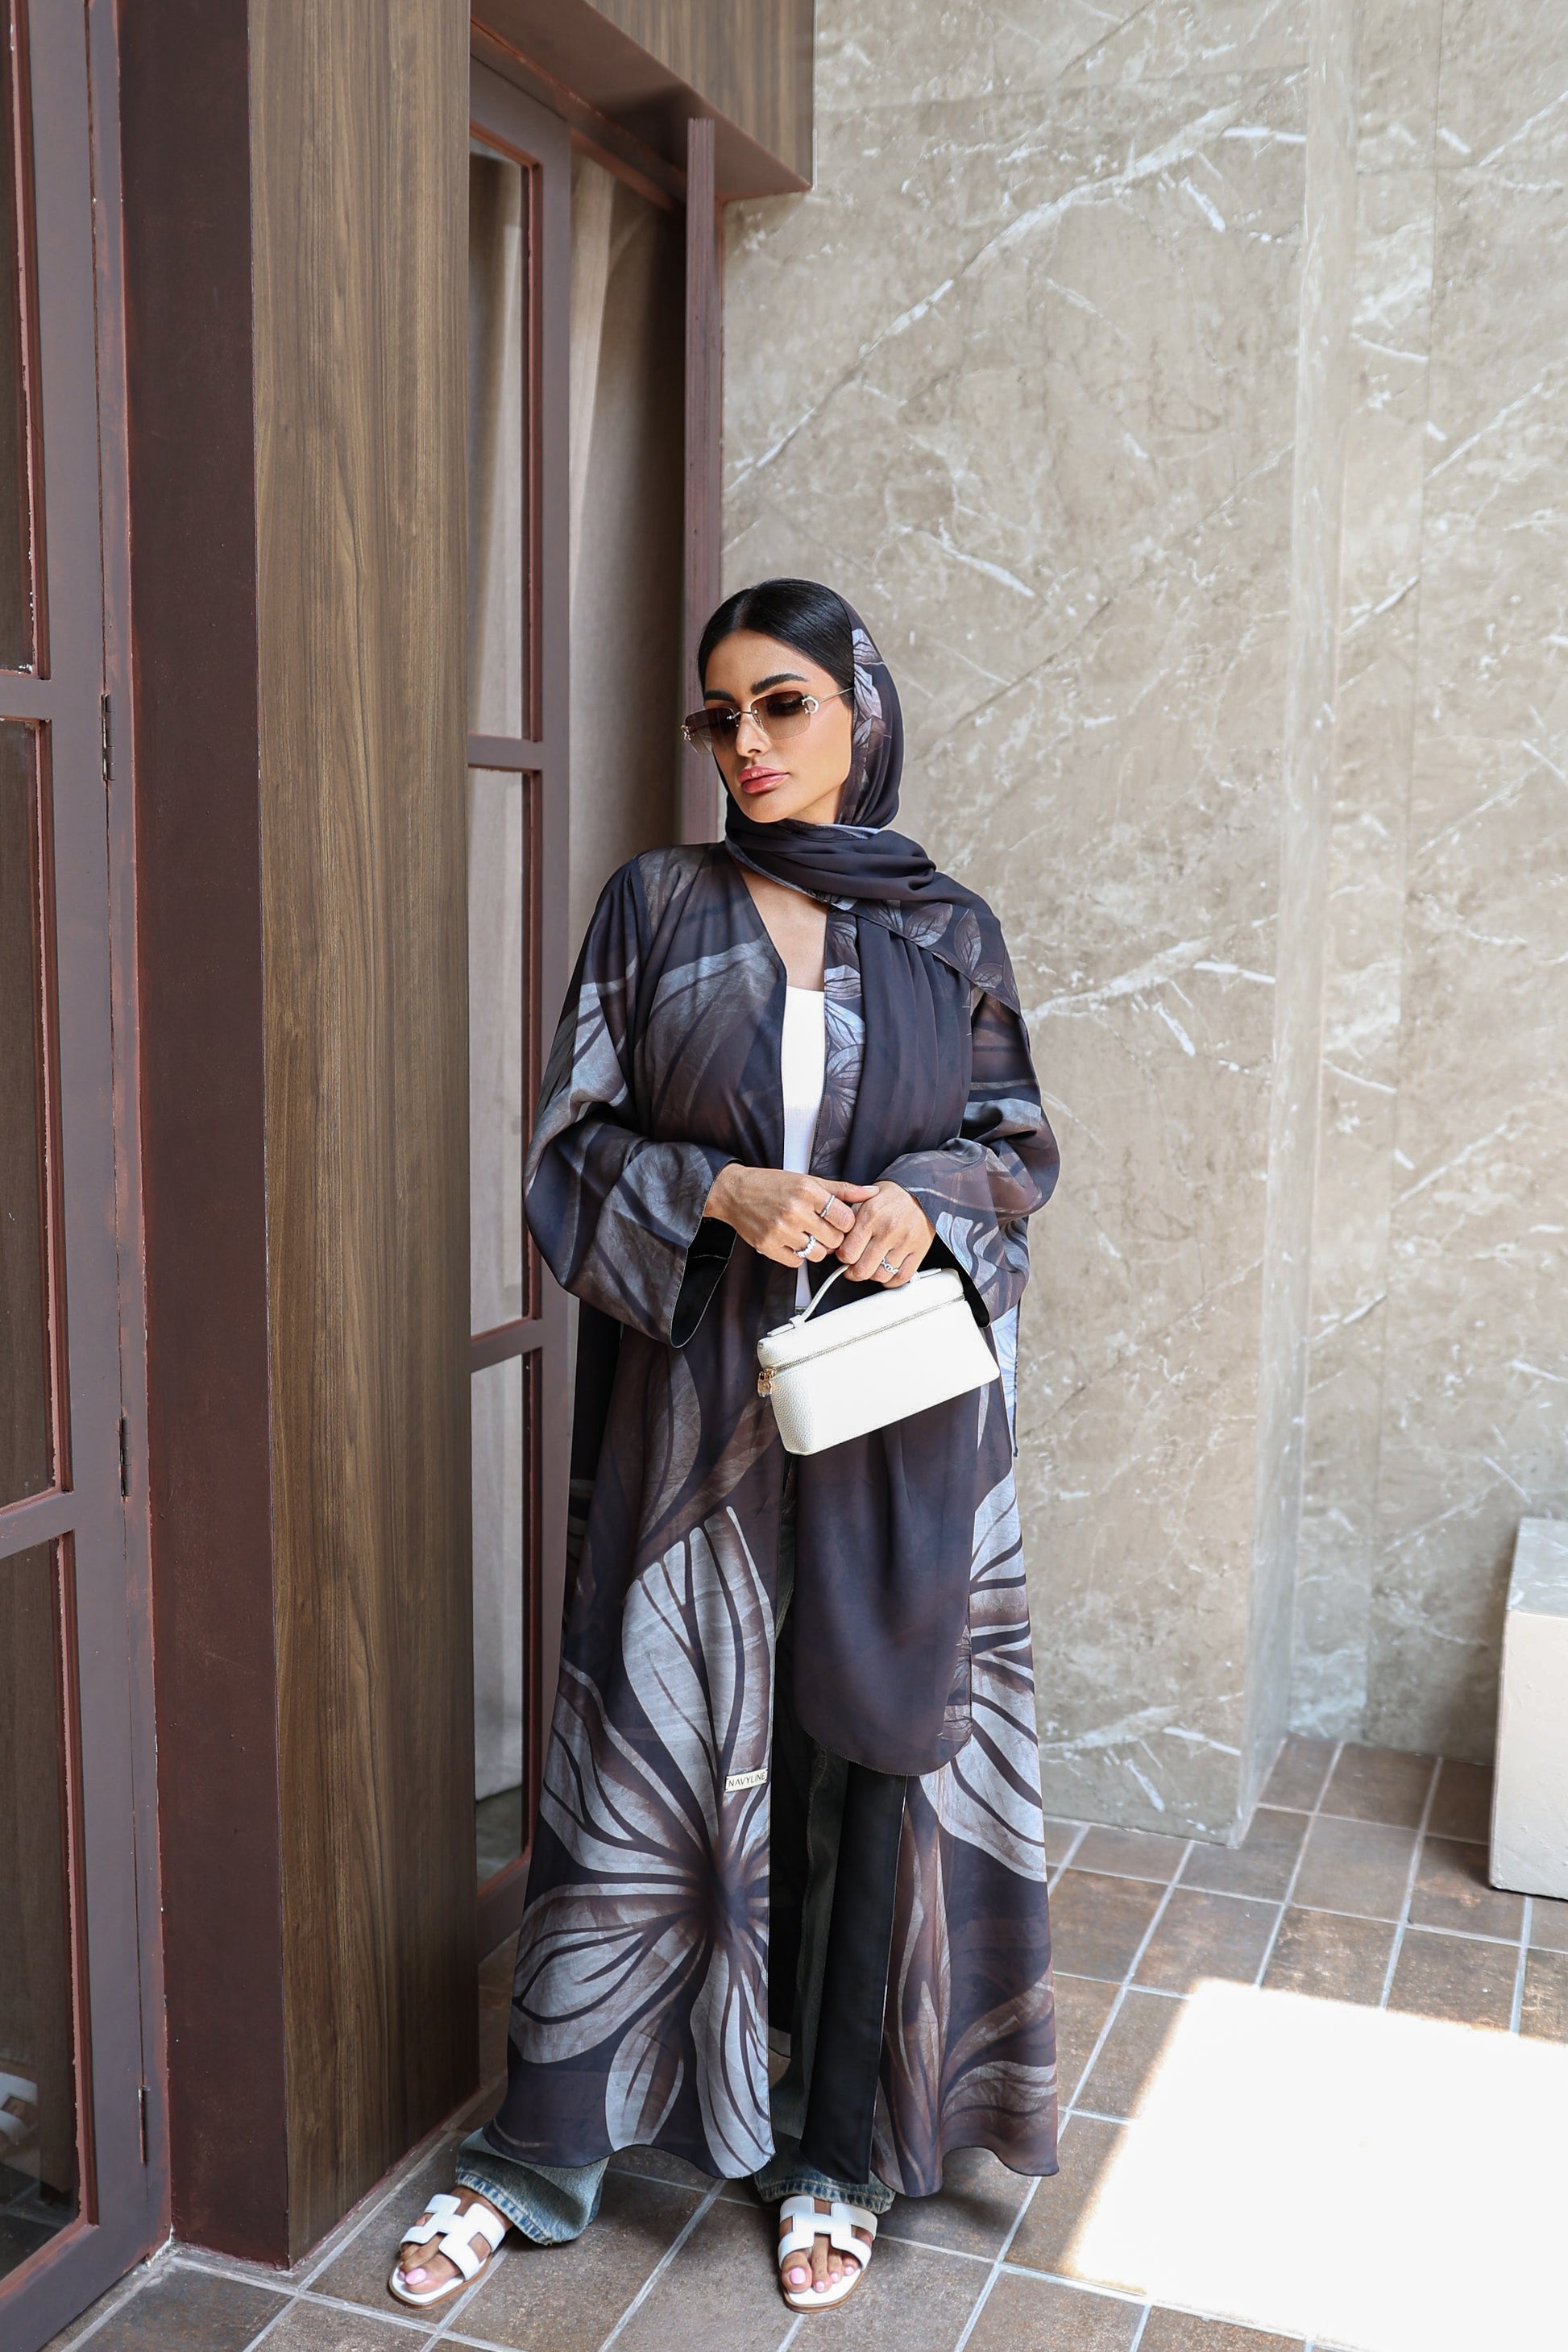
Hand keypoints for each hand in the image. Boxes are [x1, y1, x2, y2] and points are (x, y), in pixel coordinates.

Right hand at [703, 1164, 876, 1270]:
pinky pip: (797, 1263)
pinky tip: (792, 1241)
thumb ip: (843, 1189)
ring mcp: (780, 1230)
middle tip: (821, 1228)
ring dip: (817, 1248)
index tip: (837, 1220)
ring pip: (818, 1254)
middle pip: (835, 1240)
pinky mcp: (767, 1246)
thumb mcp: (809, 1180)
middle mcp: (794, 1211)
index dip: (845, 1223)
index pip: (846, 1219)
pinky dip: (798, 1256)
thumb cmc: (773, 1185)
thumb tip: (872, 1193)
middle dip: (833, 1237)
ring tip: (806, 1235)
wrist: (735, 1192)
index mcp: (808, 1191)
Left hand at [833, 1180, 934, 1287]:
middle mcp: (889, 1229)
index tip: (845, 1256)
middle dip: (854, 1272)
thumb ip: (849, 1223)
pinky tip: (887, 1272)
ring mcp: (905, 1241)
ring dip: (873, 1276)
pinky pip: (902, 1277)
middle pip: (863, 1269)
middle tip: (854, 1268)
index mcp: (871, 1215)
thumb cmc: (891, 1197)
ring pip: (882, 1275)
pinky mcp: (920, 1249)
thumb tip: (836, 1247)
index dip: (843, 1258)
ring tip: (871, 1267)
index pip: (848, 1253)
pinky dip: (892, 1280)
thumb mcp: (863, 1200)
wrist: (920, 1189)